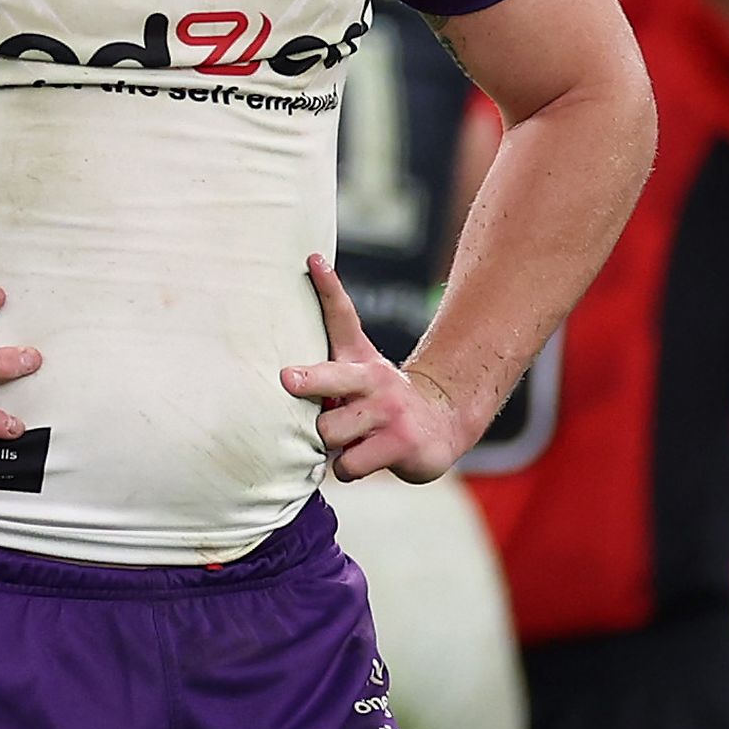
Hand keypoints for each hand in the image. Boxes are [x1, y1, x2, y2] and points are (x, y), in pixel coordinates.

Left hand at [282, 257, 467, 483]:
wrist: (442, 423)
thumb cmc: (383, 396)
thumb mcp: (359, 365)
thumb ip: (329, 339)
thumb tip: (307, 274)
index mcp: (359, 359)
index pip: (342, 316)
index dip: (328, 287)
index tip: (314, 260)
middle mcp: (375, 380)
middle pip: (334, 378)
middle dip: (310, 380)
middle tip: (287, 379)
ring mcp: (389, 413)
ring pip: (330, 433)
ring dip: (330, 443)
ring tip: (348, 438)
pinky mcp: (401, 445)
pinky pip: (348, 465)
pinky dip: (348, 468)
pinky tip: (363, 459)